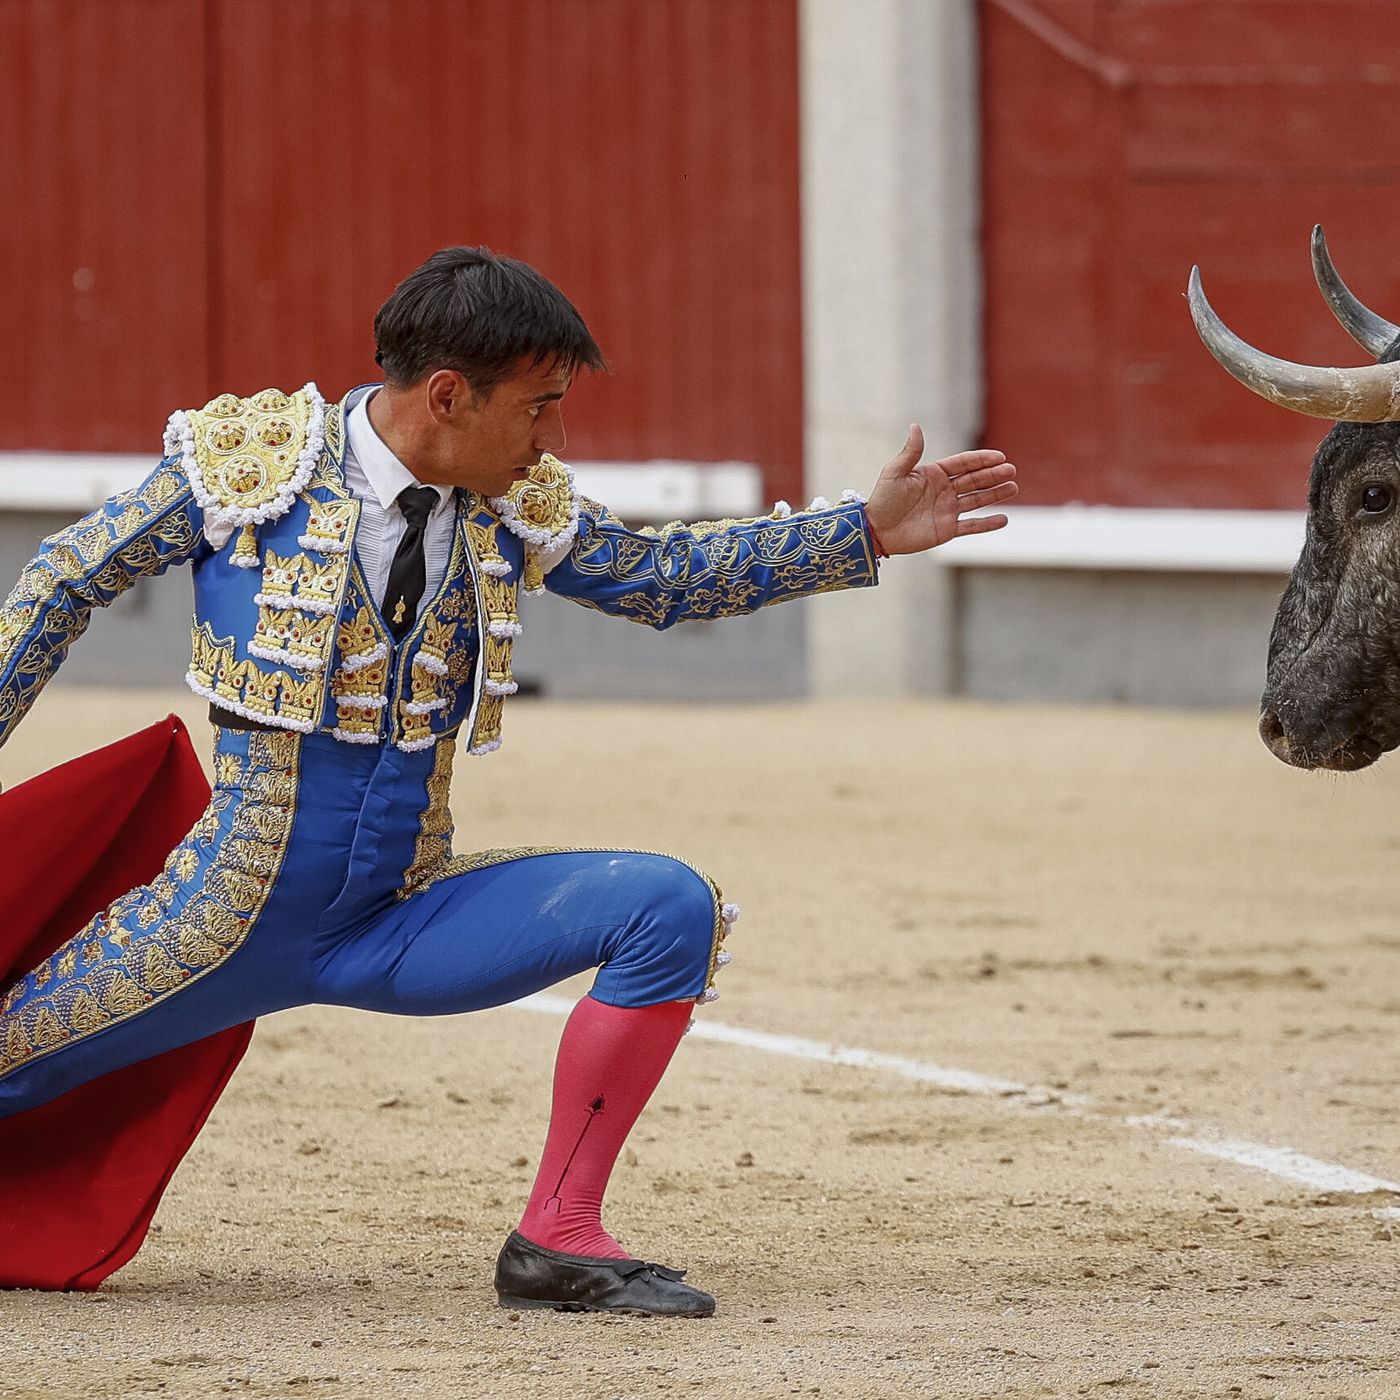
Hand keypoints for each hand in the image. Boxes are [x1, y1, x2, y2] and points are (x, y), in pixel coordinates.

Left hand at [864, 425, 1017, 554]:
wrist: (875, 530)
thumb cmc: (883, 499)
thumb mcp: (895, 473)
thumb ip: (910, 452)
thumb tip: (915, 426)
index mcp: (934, 474)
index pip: (963, 464)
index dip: (981, 460)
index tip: (999, 457)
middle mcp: (944, 491)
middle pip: (974, 480)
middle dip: (993, 475)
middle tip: (1011, 470)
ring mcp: (947, 511)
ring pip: (977, 500)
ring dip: (995, 494)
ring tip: (1013, 488)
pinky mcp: (946, 530)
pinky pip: (971, 526)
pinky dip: (987, 524)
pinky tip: (1003, 519)